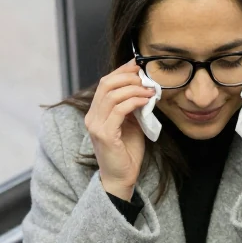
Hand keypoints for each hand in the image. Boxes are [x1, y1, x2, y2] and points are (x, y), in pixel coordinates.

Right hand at [86, 59, 155, 200]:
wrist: (121, 177)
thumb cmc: (126, 152)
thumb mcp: (131, 123)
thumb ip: (132, 106)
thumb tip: (144, 88)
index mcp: (96, 112)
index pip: (105, 83)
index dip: (122, 71)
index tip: (139, 65)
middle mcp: (92, 116)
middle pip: (106, 84)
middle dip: (128, 76)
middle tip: (146, 77)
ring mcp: (96, 125)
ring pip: (112, 95)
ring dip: (134, 89)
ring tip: (150, 90)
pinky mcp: (104, 135)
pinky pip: (119, 110)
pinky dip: (134, 102)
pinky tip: (145, 101)